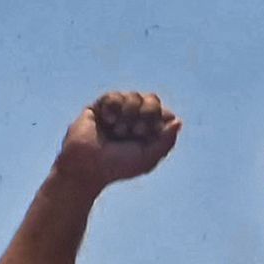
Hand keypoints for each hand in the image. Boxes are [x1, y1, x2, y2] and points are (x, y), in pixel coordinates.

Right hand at [54, 91, 179, 191]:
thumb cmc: (116, 167)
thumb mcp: (147, 158)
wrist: (86, 167)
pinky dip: (113, 108)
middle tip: (135, 131)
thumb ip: (166, 142)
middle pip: (152, 100)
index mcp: (147, 132)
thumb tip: (177, 121)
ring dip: (128, 113)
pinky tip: (107, 121)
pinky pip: (113, 96)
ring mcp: (117, 112)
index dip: (158, 119)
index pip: (163, 113)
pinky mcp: (99, 107)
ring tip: (117, 130)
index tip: (147, 134)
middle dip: (146, 113)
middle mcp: (133, 120)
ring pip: (134, 96)